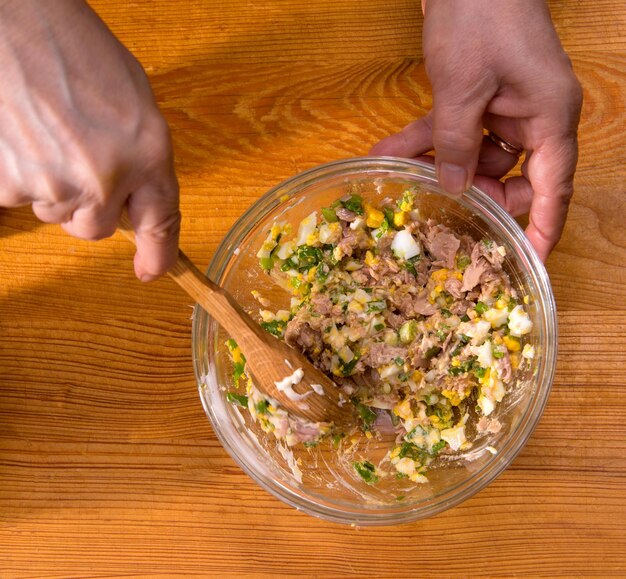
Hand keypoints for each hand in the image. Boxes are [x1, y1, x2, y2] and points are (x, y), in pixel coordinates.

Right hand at [0, 0, 179, 279]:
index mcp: (148, 153)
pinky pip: (18, 198)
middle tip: (75, 159)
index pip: (161, 222)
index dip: (158, 253)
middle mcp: (106, 178)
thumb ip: (140, 158)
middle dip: (88, 205)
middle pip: (95, 229)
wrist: (15, 22)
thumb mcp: (133, 103)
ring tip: (43, 131)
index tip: (153, 270)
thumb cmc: (74, 49)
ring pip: (55, 213)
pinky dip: (18, 174)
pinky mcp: (7, 187)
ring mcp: (54, 185)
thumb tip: (132, 199)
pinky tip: (19, 134)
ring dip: (52, 186)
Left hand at [370, 0, 581, 260]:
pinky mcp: (479, 97)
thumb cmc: (482, 15)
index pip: (554, 188)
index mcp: (549, 117)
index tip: (529, 261)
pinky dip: (425, 139)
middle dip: (477, 192)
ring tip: (396, 173)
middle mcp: (532, 117)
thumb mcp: (462, 88)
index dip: (543, 228)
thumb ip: (456, 143)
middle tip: (442, 204)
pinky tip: (388, 150)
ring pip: (474, 155)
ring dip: (436, 163)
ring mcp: (505, 107)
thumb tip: (455, 188)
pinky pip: (454, 130)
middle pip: (512, 177)